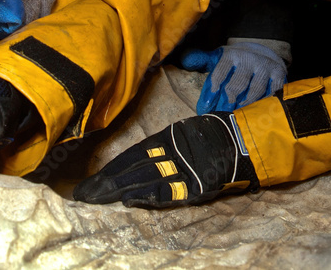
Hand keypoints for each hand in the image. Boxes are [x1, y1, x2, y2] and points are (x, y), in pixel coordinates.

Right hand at [0, 0, 56, 33]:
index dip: (38, 4)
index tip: (27, 12)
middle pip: (45, 5)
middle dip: (32, 15)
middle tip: (16, 23)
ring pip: (34, 16)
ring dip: (21, 23)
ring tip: (5, 26)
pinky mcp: (19, 2)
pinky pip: (21, 23)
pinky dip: (11, 28)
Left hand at [73, 112, 258, 207]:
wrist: (246, 140)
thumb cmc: (216, 134)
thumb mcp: (186, 131)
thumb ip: (166, 144)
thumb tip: (145, 155)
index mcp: (167, 138)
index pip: (132, 155)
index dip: (111, 169)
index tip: (92, 180)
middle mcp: (170, 152)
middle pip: (131, 169)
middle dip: (106, 182)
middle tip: (84, 194)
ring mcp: (182, 169)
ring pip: (143, 179)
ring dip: (119, 190)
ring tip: (97, 198)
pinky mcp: (195, 185)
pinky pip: (168, 191)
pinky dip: (148, 196)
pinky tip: (129, 201)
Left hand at [180, 40, 288, 114]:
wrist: (265, 53)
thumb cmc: (235, 62)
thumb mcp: (218, 57)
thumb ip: (201, 59)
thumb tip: (185, 60)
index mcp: (231, 55)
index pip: (219, 73)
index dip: (211, 92)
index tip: (204, 109)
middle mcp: (248, 59)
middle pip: (237, 84)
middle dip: (227, 103)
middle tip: (219, 118)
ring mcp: (265, 68)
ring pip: (254, 91)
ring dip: (244, 108)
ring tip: (236, 121)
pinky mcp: (279, 76)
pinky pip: (272, 94)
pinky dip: (264, 106)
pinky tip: (257, 117)